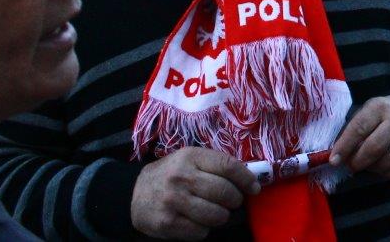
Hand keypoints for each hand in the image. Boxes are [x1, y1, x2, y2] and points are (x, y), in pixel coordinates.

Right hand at [130, 147, 259, 239]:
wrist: (135, 193)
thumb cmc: (172, 174)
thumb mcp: (190, 160)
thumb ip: (216, 165)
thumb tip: (251, 177)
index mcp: (191, 157)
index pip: (228, 166)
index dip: (246, 179)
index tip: (254, 188)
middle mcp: (181, 177)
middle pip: (224, 192)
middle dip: (235, 200)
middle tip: (233, 202)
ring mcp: (173, 201)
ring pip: (216, 215)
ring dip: (222, 216)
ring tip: (217, 212)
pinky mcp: (167, 223)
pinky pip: (200, 232)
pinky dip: (204, 229)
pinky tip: (197, 221)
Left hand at [330, 95, 389, 179]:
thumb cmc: (383, 113)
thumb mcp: (367, 111)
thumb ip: (353, 130)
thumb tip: (337, 156)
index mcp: (379, 107)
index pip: (359, 129)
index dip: (344, 147)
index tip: (334, 161)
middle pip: (374, 148)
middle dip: (357, 162)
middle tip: (350, 166)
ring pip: (387, 162)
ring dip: (372, 169)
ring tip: (366, 164)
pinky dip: (385, 174)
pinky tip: (380, 167)